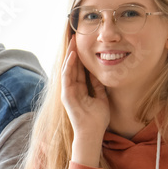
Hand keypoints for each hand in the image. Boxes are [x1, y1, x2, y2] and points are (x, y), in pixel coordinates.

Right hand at [61, 35, 108, 164]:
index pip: (79, 68)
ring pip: (68, 68)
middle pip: (72, 65)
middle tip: (76, 35)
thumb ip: (98, 85)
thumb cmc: (97, 118)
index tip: (84, 42)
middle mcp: (72, 88)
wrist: (92, 133)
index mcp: (79, 88)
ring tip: (73, 41)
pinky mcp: (66, 95)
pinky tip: (72, 56)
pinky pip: (67, 77)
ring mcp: (68, 91)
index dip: (81, 55)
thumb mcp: (101, 97)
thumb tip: (99, 72)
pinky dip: (69, 66)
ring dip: (70, 54)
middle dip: (73, 50)